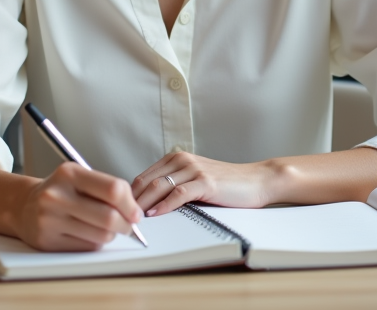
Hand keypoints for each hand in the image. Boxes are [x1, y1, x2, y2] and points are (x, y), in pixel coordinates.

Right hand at [14, 162, 142, 251]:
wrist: (23, 206)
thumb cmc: (61, 191)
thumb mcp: (79, 178)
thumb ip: (106, 189)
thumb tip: (135, 213)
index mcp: (69, 173)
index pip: (113, 189)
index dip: (131, 204)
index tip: (136, 213)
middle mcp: (56, 196)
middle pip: (109, 217)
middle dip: (126, 225)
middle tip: (128, 225)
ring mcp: (49, 220)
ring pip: (101, 236)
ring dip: (111, 235)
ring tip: (105, 228)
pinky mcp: (47, 241)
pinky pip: (87, 248)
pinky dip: (95, 243)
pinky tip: (87, 234)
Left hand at [131, 152, 278, 216]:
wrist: (256, 180)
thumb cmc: (226, 184)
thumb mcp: (194, 180)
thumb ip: (173, 186)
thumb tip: (146, 205)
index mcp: (176, 158)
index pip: (143, 177)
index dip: (129, 195)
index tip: (120, 211)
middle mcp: (182, 160)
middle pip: (146, 181)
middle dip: (131, 201)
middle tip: (121, 218)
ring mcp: (193, 170)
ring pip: (158, 187)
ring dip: (143, 205)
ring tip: (133, 219)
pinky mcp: (205, 182)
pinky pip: (178, 194)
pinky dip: (164, 206)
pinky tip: (156, 215)